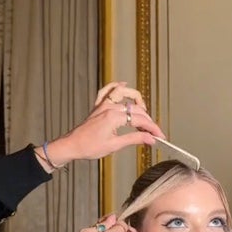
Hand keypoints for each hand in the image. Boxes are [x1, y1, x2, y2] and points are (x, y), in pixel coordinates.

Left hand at [36, 82, 165, 170]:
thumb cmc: (89, 147)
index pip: (139, 120)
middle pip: (135, 109)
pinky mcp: (98, 107)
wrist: (72, 145)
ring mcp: (103, 105)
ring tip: (144, 110)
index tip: (160, 136)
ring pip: (124, 94)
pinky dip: (116, 86)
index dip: (152, 128)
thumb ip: (134, 139)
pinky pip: (107, 91)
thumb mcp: (114, 145)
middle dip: (148, 120)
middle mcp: (109, 108)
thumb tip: (150, 139)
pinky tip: (123, 84)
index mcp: (113, 117)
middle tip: (154, 132)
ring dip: (136, 99)